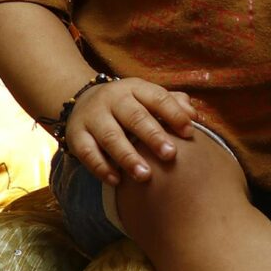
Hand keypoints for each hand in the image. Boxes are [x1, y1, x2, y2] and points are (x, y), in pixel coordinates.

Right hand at [65, 77, 196, 184]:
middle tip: (170, 155)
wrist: (82, 102)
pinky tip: (116, 181)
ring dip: (128, 157)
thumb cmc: (128, 106)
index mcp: (134, 88)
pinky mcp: (76, 136)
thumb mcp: (147, 98)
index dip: (174, 114)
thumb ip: (172, 105)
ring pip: (110, 137)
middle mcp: (112, 100)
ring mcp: (92, 117)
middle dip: (153, 136)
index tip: (190, 133)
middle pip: (134, 116)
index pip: (157, 98)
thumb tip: (195, 116)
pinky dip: (101, 168)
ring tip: (145, 176)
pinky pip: (87, 153)